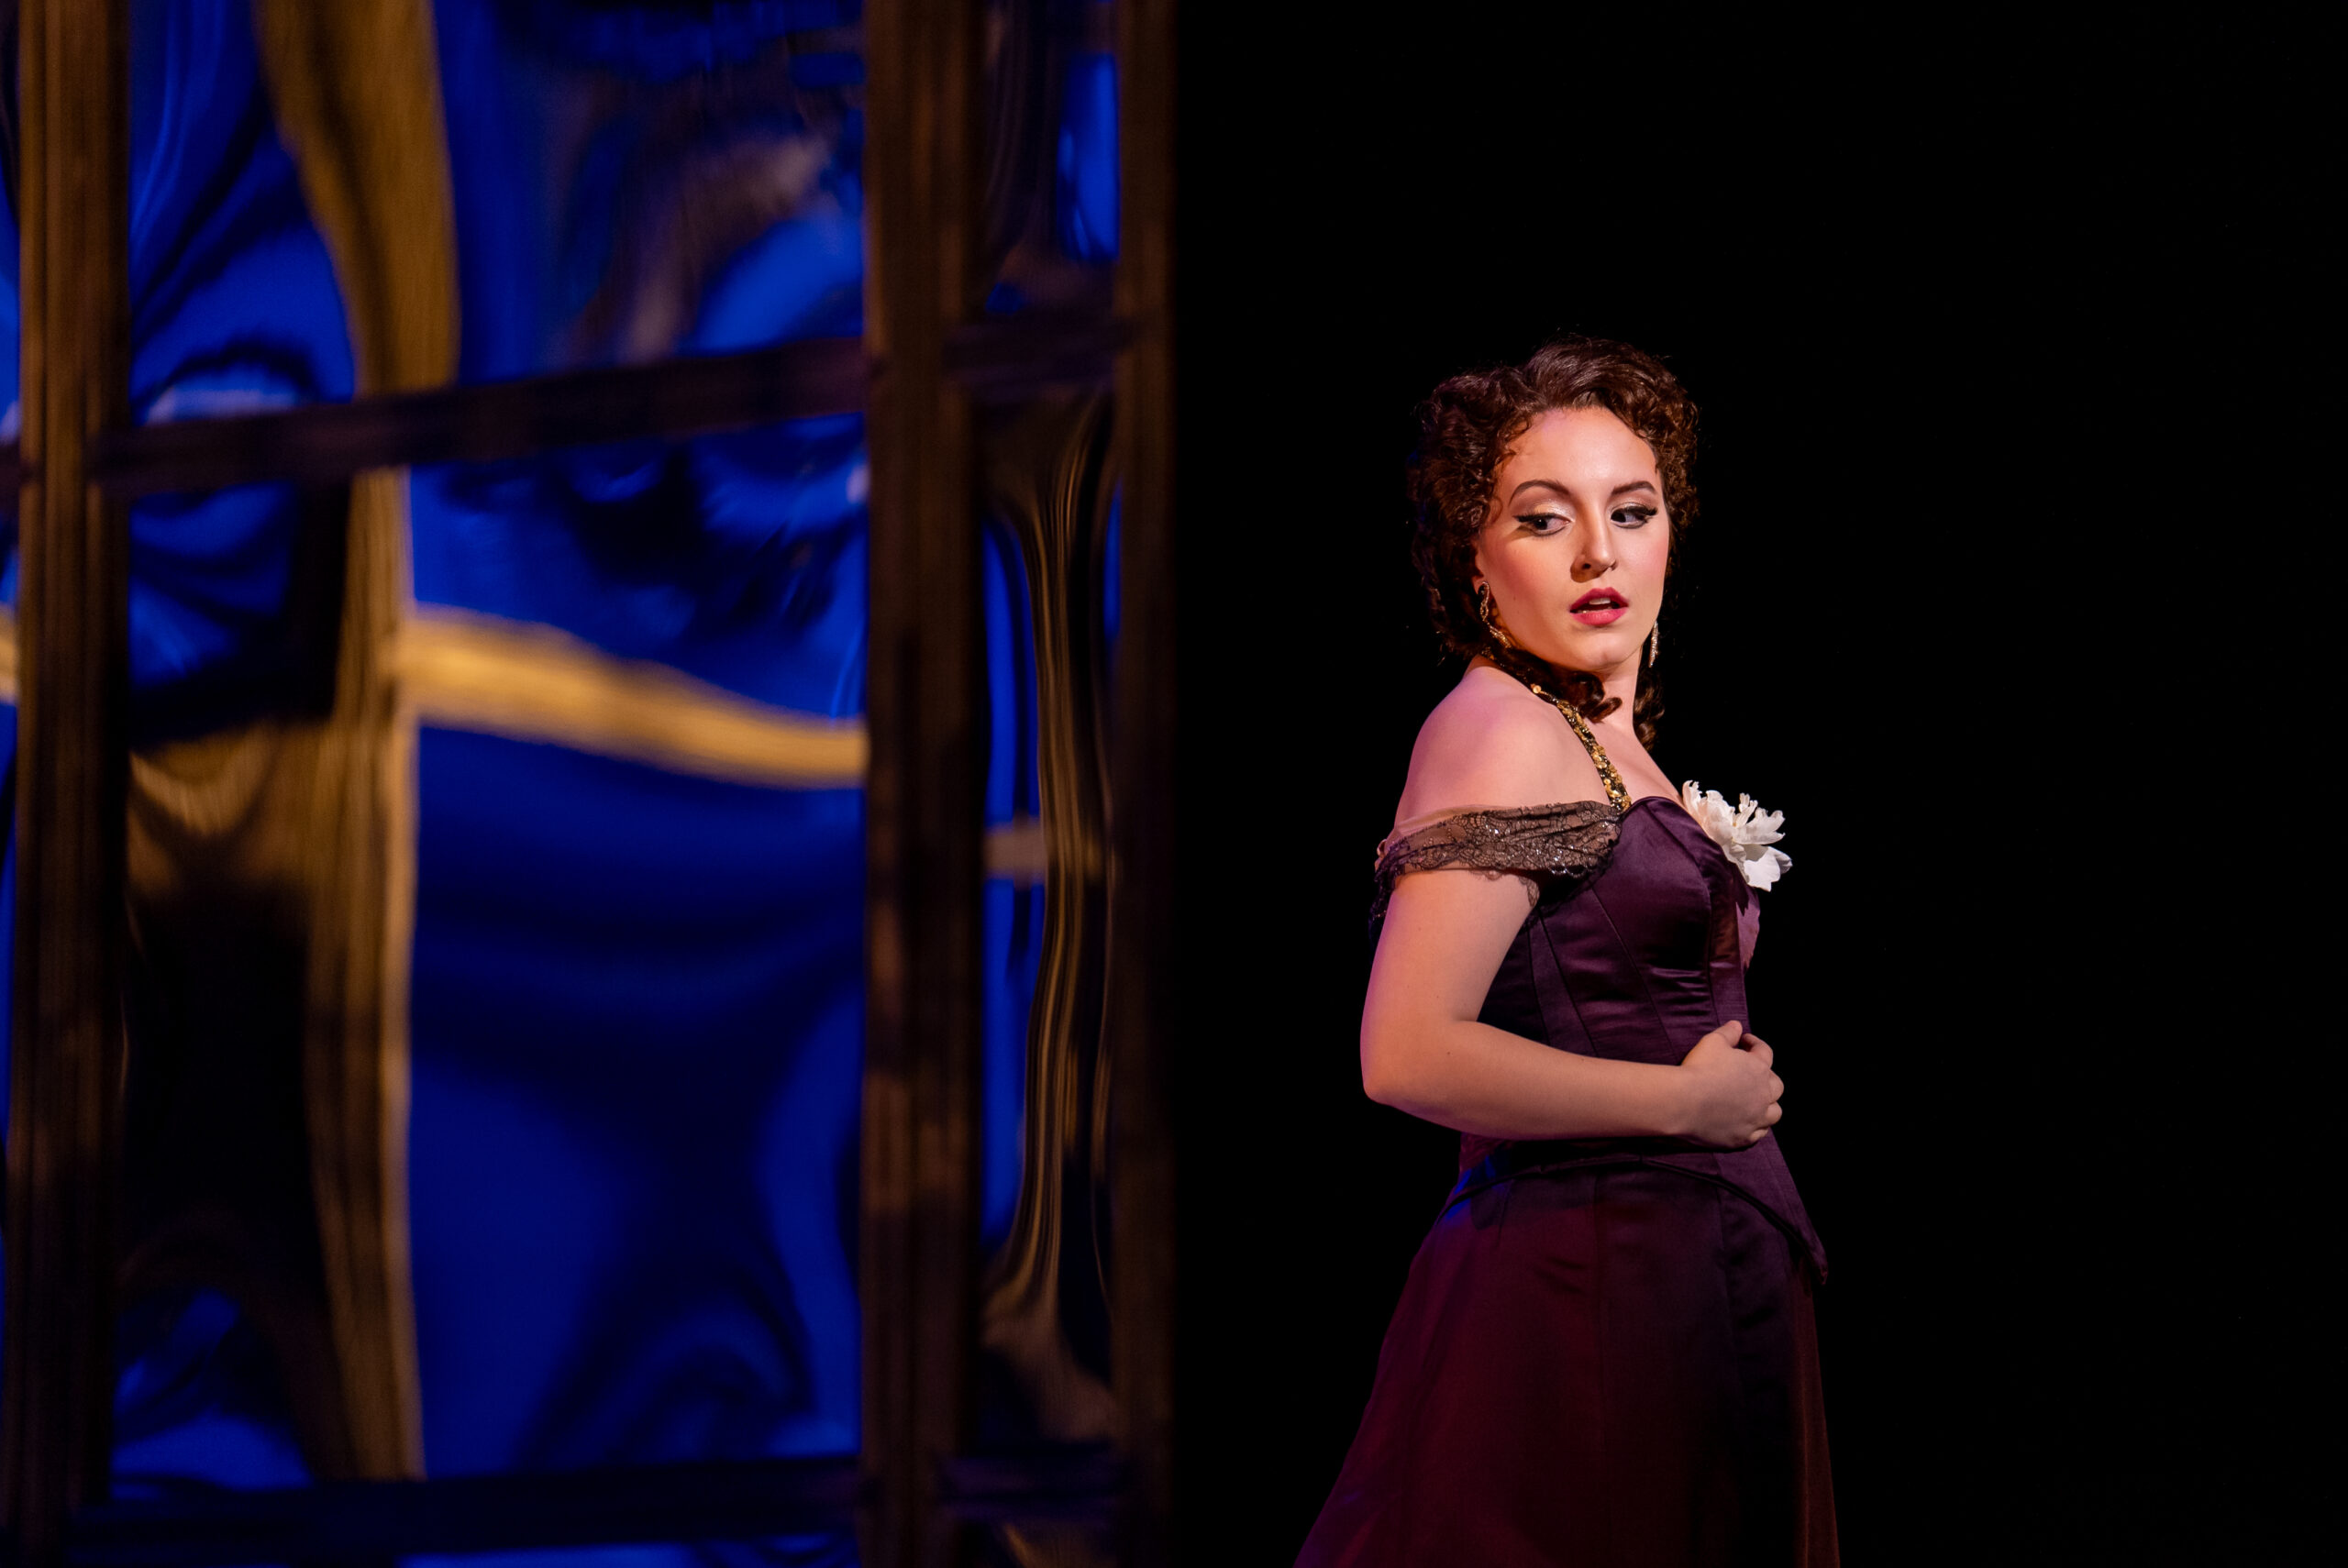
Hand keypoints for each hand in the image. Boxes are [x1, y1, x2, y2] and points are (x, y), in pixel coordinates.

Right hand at [1675, 1020, 1783, 1147]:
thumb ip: (1728, 1033)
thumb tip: (1737, 1024)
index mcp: (1758, 1068)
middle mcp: (1763, 1094)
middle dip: (1766, 1078)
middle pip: (1776, 1086)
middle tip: (1751, 1075)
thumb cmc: (1698, 1068)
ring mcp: (1756, 1118)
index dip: (1755, 1044)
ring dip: (1767, 1106)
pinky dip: (1755, 1127)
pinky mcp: (1744, 1137)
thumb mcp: (1712, 1042)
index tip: (1744, 1041)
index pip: (1765, 1052)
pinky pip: (1758, 1134)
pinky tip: (1746, 1122)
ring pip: (1774, 1113)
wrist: (1683, 1102)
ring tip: (1754, 1103)